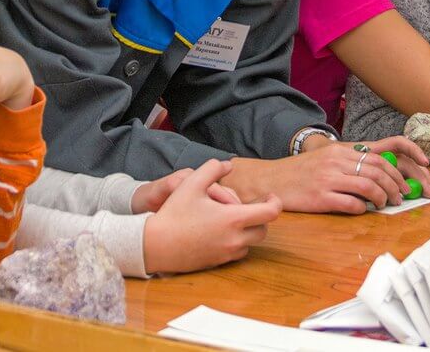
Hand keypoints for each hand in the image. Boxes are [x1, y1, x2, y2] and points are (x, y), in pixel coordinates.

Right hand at [143, 160, 280, 273]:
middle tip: (250, 207)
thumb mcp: (191, 183)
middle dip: (261, 218)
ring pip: (250, 243)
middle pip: (263, 231)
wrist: (154, 245)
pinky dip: (235, 242)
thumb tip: (229, 165)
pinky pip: (236, 253)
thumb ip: (212, 169)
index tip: (268, 196)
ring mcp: (226, 254)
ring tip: (232, 218)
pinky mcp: (217, 263)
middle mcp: (235, 239)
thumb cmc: (173, 212)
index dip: (275, 202)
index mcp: (233, 219)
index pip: (270, 213)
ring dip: (248, 231)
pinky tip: (220, 231)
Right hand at [223, 136, 429, 213]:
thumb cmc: (300, 172)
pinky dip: (362, 209)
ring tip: (386, 205)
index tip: (413, 177)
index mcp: (341, 150)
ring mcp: (329, 179)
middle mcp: (337, 161)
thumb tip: (378, 174)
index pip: (380, 155)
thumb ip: (350, 162)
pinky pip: (351, 204)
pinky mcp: (321, 197)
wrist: (271, 180)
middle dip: (396, 186)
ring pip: (369, 187)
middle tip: (402, 198)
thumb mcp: (327, 159)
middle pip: (379, 171)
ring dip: (383, 199)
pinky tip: (363, 211)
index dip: (401, 166)